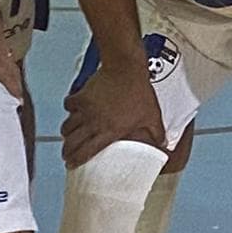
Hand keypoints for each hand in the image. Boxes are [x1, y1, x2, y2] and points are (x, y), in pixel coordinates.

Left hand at [0, 0, 24, 101]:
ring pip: (8, 61)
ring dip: (8, 72)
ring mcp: (0, 41)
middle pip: (12, 72)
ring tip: (3, 82)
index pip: (8, 79)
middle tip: (11, 97)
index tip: (17, 104)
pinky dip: (3, 59)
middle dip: (13, 85)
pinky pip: (3, 51)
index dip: (14, 92)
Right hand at [62, 41, 169, 167]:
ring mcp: (86, 109)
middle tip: (66, 155)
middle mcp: (94, 122)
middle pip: (72, 142)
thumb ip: (157, 133)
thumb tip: (165, 145)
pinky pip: (68, 105)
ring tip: (68, 136)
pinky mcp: (82, 96)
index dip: (77, 160)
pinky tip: (72, 111)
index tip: (72, 165)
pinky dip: (69, 109)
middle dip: (67, 151)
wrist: (127, 68)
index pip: (87, 151)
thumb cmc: (139, 91)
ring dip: (66, 133)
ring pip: (67, 126)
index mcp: (110, 131)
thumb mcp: (152, 115)